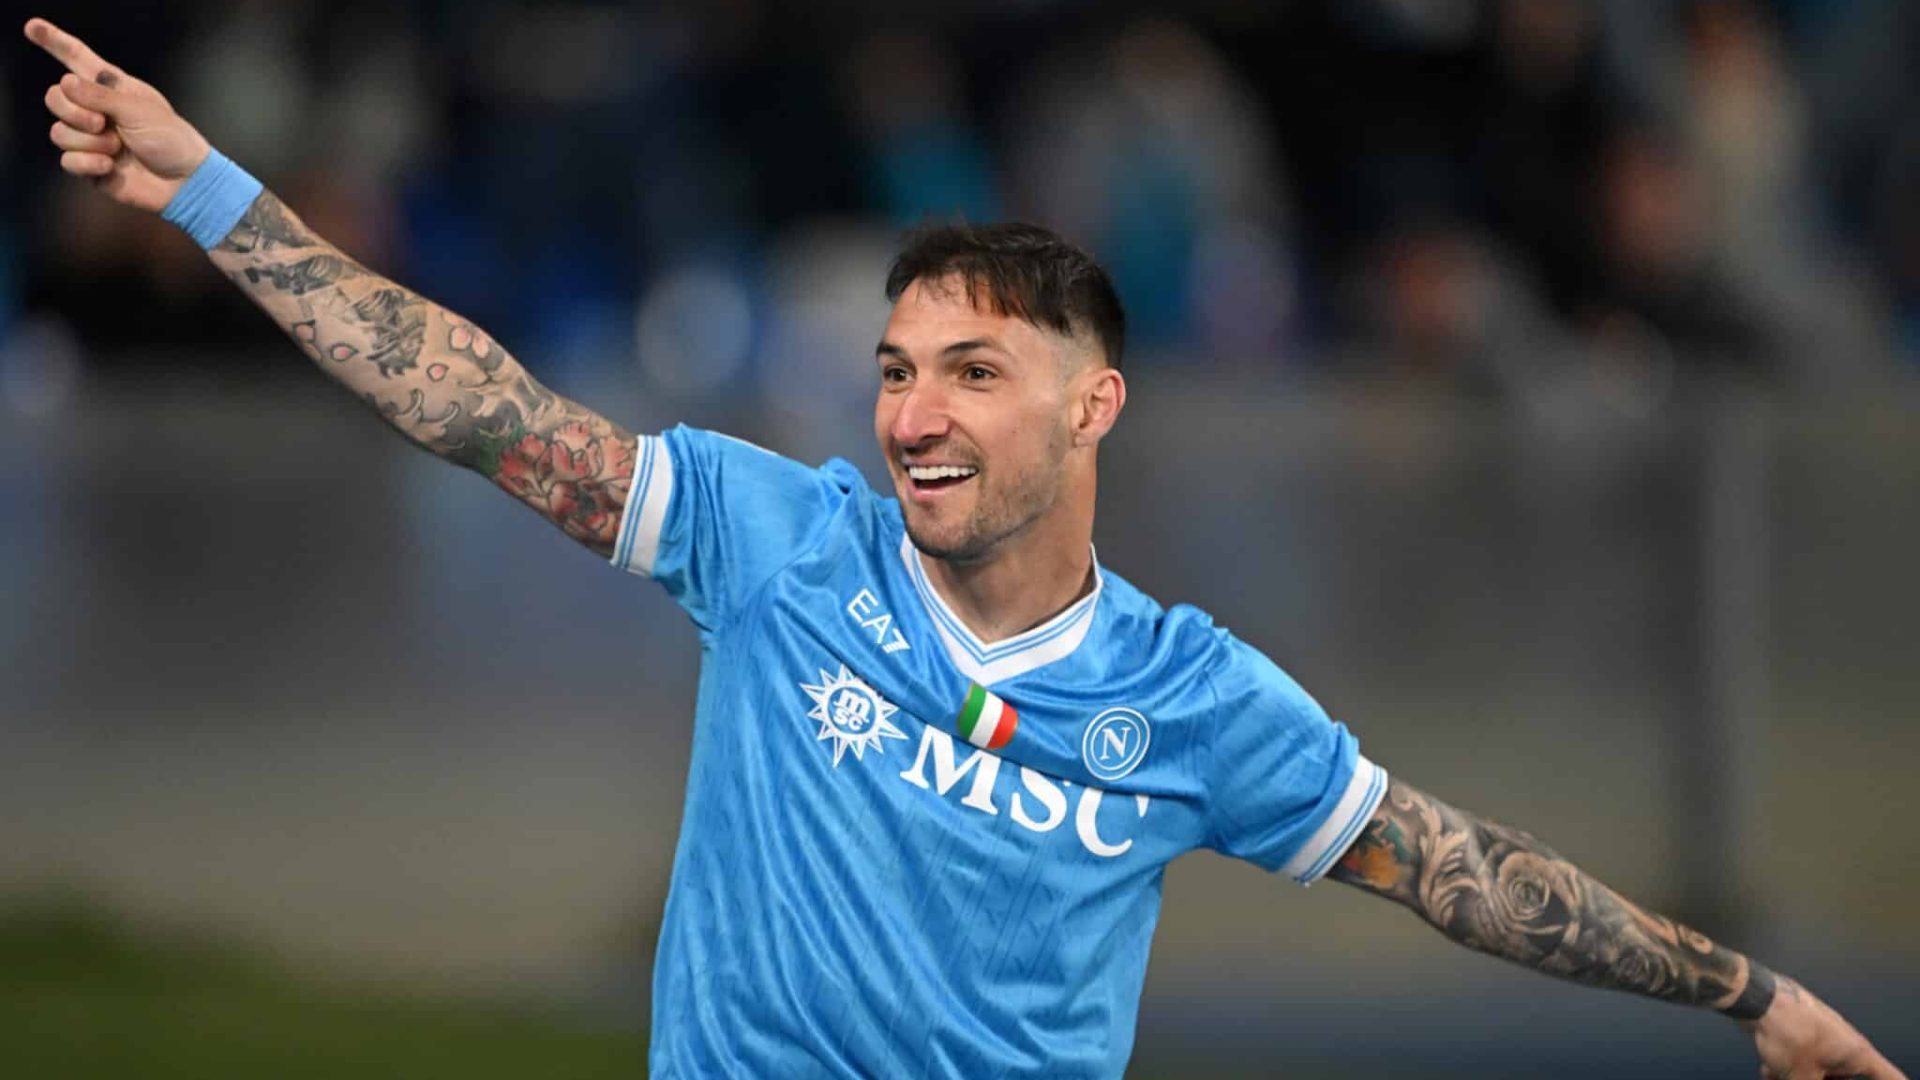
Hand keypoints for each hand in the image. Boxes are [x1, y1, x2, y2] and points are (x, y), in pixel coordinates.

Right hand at [24, 17, 211, 212]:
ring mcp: (91, 139)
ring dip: (88, 141)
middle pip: (55, 97)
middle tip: (102, 123)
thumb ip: (99, 95)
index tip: (33, 28)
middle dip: (73, 111)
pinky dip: (88, 164)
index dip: (54, 42)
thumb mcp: (138, 110)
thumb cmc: (171, 140)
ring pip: (58, 132)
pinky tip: (110, 167)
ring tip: (117, 148)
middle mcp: (96, 110)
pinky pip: (67, 160)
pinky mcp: (90, 166)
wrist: (185, 182)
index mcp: (112, 88)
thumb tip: (65, 82)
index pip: (77, 59)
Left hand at [1746, 975, 1906, 1079]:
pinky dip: (1785, 1068)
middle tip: (1804, 1078)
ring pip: (1817, 1071)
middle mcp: (1844, 1045)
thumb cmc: (1789, 1032)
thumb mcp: (1803, 1076)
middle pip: (1843, 1078)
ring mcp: (1822, 1038)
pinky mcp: (1800, 1034)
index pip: (1889, 1077)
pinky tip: (1768, 1070)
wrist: (1758, 1000)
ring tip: (1778, 1075)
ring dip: (1798, 1076)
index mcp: (1858, 1054)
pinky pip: (1799, 1060)